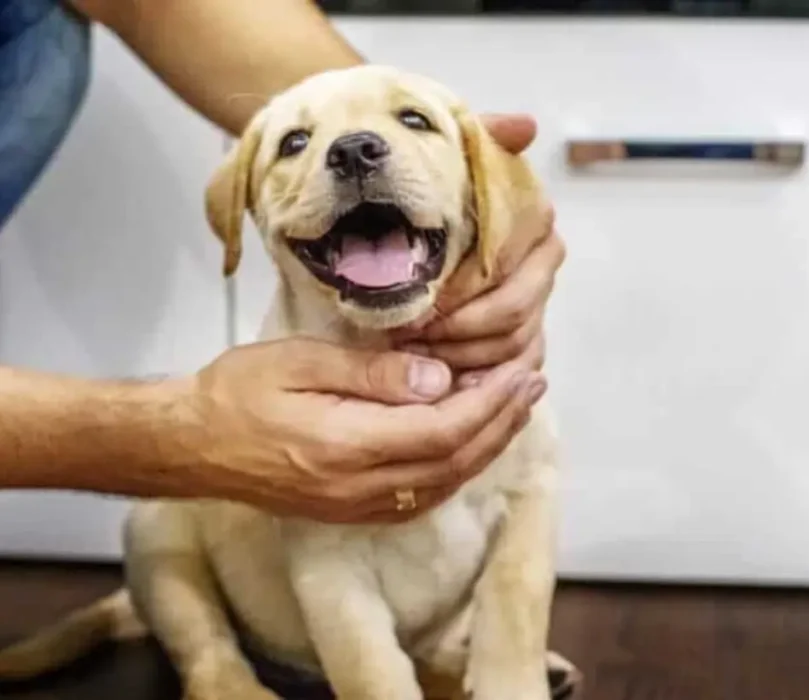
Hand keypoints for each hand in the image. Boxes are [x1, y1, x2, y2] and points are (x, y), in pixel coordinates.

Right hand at [169, 338, 544, 522]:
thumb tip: (439, 379)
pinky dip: (457, 466)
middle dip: (501, 422)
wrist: (193, 444)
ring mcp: (357, 505)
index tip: (519, 373)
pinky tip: (471, 440)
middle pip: (454, 461)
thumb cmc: (238, 392)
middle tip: (532, 383)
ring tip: (514, 406)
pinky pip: (422, 496)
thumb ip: (373, 374)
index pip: (443, 430)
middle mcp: (359, 487)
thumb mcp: (301, 362)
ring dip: (487, 445)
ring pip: (444, 482)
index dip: (490, 403)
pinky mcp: (352, 511)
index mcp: (346, 446)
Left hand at [393, 114, 565, 386]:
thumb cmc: (432, 192)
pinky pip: (510, 371)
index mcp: (535, 224)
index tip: (420, 306)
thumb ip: (485, 138)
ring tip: (415, 356)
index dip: (464, 299)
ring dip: (462, 358)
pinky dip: (476, 378)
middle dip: (459, 334)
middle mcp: (543, 266)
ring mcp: (537, 305)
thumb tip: (525, 126)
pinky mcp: (525, 340)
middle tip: (410, 338)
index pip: (508, 276)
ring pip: (512, 348)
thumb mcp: (452, 157)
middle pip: (514, 318)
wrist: (415, 216)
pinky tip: (439, 379)